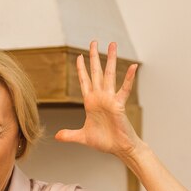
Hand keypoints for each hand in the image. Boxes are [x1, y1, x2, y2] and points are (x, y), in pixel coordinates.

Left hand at [55, 41, 139, 158]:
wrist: (119, 149)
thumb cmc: (104, 141)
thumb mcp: (82, 137)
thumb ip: (69, 135)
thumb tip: (56, 136)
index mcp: (90, 102)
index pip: (85, 81)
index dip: (82, 69)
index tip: (79, 56)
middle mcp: (100, 97)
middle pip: (97, 73)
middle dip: (94, 57)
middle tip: (94, 42)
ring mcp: (110, 99)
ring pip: (110, 75)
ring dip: (111, 60)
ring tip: (112, 45)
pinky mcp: (119, 105)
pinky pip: (125, 89)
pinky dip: (129, 78)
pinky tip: (133, 66)